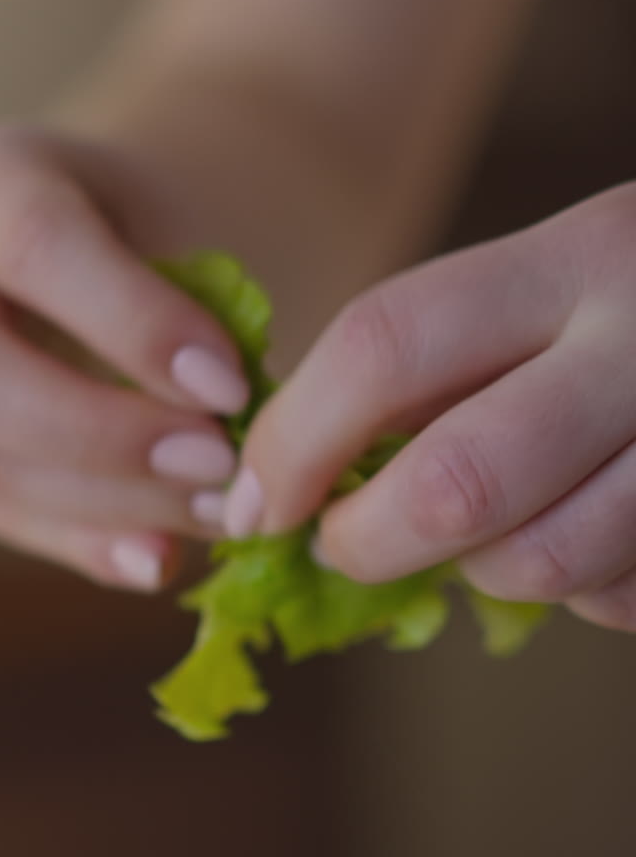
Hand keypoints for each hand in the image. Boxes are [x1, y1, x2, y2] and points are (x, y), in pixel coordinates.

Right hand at [0, 124, 249, 588]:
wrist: (111, 251)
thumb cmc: (159, 236)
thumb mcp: (183, 230)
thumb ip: (203, 313)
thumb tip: (237, 449)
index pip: (36, 245)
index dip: (133, 324)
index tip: (231, 385)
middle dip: (101, 435)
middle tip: (218, 464)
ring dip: (109, 506)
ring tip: (216, 515)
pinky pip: (0, 516)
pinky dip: (88, 546)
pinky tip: (160, 559)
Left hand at [224, 183, 635, 632]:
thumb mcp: (554, 285)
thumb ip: (442, 364)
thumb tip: (292, 477)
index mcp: (576, 257)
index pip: (388, 344)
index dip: (295, 439)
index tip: (255, 502)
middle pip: (457, 480)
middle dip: (368, 538)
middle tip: (340, 545)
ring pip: (542, 564)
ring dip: (479, 571)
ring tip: (480, 534)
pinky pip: (618, 599)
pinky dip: (578, 591)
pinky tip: (588, 533)